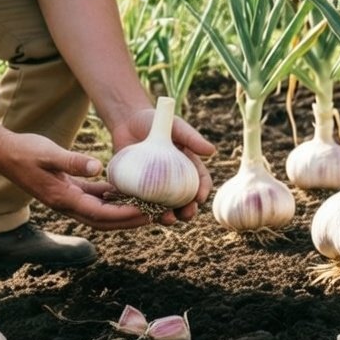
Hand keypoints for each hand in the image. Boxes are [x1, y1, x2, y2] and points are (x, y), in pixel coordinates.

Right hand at [0, 130, 151, 230]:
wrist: (4, 153)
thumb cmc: (27, 151)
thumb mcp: (50, 153)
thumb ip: (72, 161)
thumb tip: (97, 167)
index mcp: (64, 199)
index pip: (101, 213)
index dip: (124, 214)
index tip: (146, 211)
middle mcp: (66, 205)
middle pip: (104, 220)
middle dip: (129, 220)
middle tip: (154, 215)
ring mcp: (66, 200)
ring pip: (100, 212)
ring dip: (122, 212)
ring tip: (147, 206)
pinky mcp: (67, 191)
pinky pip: (93, 200)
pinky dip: (109, 199)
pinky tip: (125, 191)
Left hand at [108, 108, 215, 224]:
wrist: (127, 122)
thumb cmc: (155, 121)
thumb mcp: (174, 126)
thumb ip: (191, 137)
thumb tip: (212, 151)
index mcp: (188, 166)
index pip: (200, 182)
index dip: (203, 191)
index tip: (200, 197)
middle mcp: (174, 180)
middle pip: (185, 200)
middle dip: (189, 210)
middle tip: (186, 213)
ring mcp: (155, 187)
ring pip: (165, 207)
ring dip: (168, 216)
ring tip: (167, 218)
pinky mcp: (138, 190)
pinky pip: (142, 204)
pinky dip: (144, 212)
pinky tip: (143, 214)